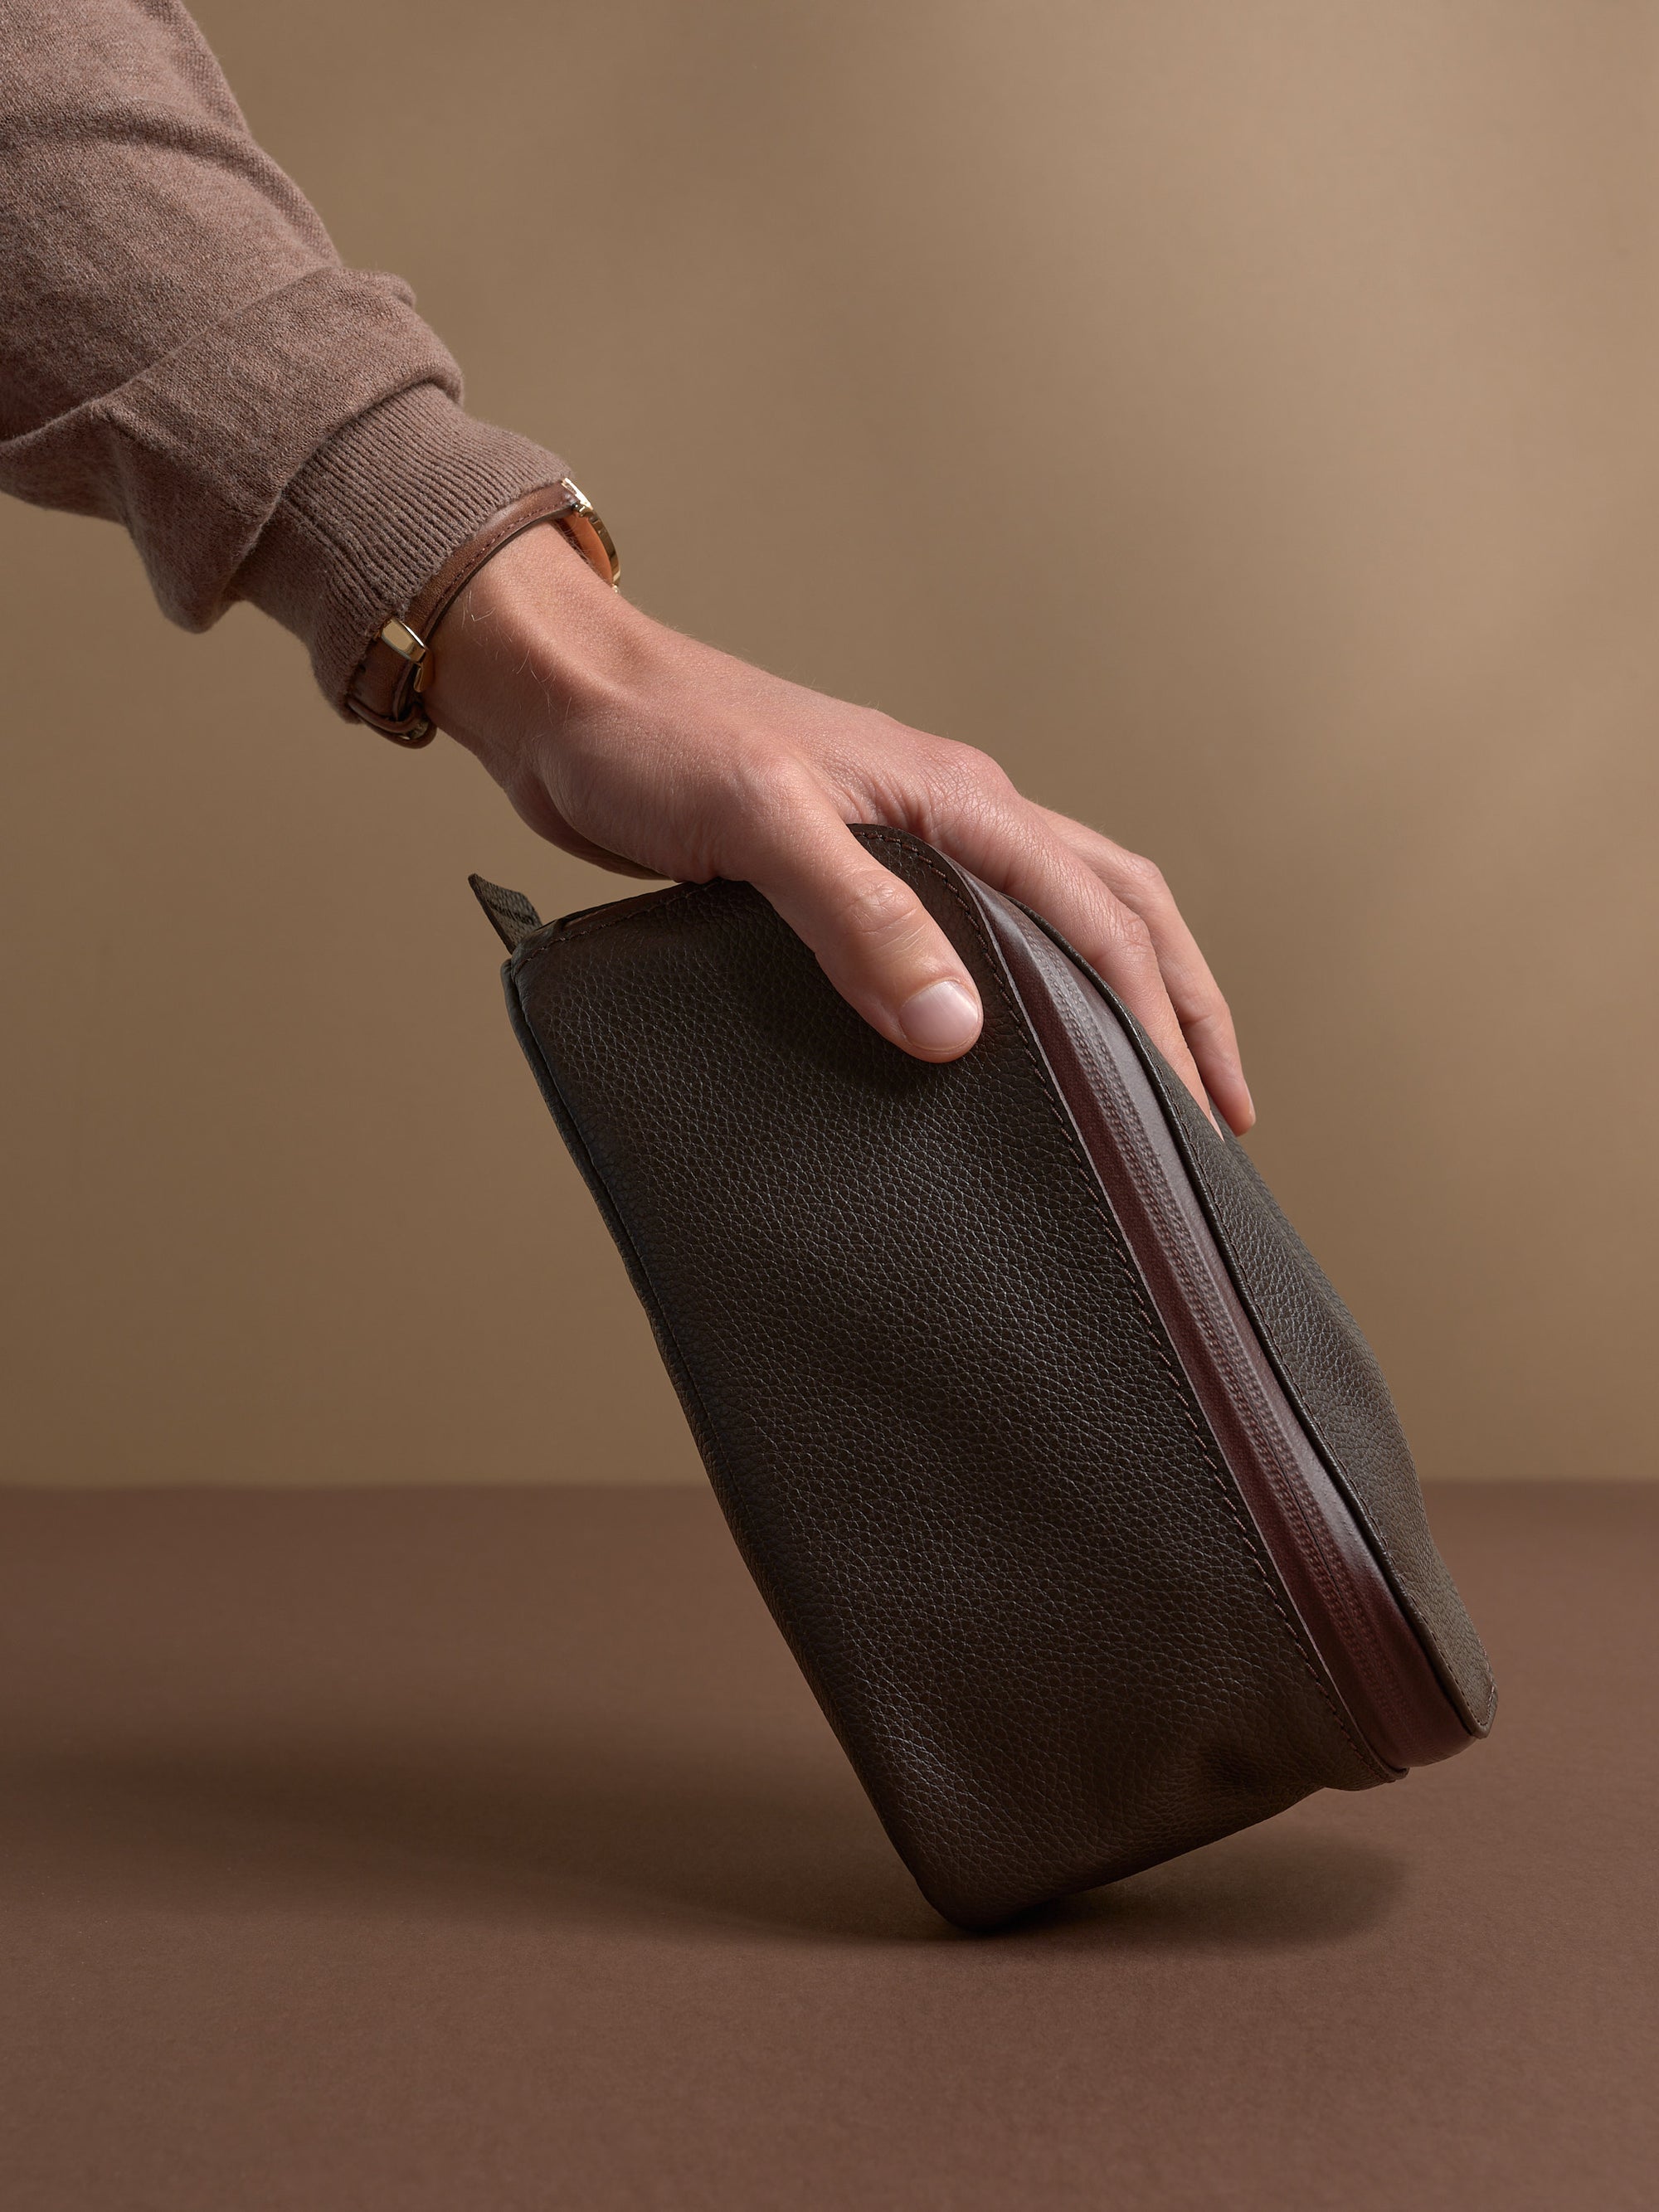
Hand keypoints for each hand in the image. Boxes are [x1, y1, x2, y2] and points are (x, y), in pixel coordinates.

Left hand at [425, 523, 1253, 1133]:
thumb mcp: (761, 826)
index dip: (1162, 1017)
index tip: (1196, 1109)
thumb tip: (958, 1024)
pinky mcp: (854, 869)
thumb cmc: (652, 741)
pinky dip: (1030, 984)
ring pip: (1060, 913)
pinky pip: (980, 928)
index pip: (1103, 915)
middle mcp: (952, 817)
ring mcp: (909, 841)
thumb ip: (860, 920)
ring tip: (1150, 1080)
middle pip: (1118, 905)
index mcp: (955, 802)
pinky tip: (1008, 1040)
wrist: (565, 700)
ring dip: (1121, 989)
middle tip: (1217, 1109)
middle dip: (1183, 1004)